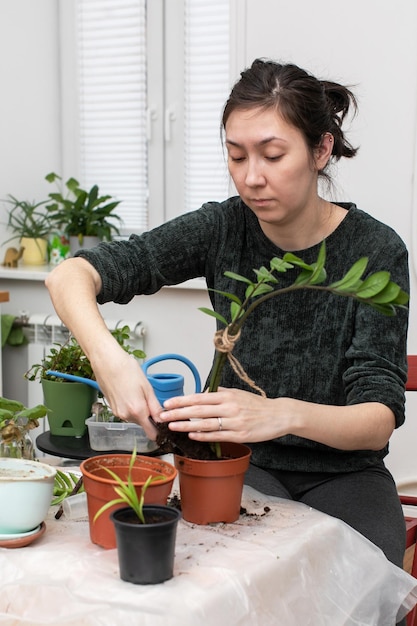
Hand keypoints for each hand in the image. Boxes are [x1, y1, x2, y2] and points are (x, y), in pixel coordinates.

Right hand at [92, 347, 162, 438]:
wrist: (107, 362)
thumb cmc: (126, 370)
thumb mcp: (147, 387)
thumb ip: (155, 406)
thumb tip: (161, 419)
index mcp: (137, 411)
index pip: (151, 432)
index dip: (158, 430)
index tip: (163, 425)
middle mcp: (126, 415)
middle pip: (143, 424)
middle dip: (148, 415)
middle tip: (149, 398)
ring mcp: (118, 413)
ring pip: (134, 418)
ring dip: (139, 410)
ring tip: (137, 392)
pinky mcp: (112, 409)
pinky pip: (126, 412)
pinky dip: (130, 406)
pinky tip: (130, 392)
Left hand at [159, 387, 281, 443]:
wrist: (278, 415)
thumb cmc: (257, 404)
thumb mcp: (238, 393)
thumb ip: (220, 393)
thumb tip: (202, 393)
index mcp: (227, 395)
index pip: (199, 397)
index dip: (182, 400)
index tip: (167, 403)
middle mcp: (229, 407)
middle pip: (198, 410)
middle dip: (178, 413)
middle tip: (162, 416)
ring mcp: (234, 422)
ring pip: (205, 424)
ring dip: (186, 425)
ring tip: (172, 426)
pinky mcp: (240, 435)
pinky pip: (217, 436)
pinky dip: (203, 436)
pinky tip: (191, 435)